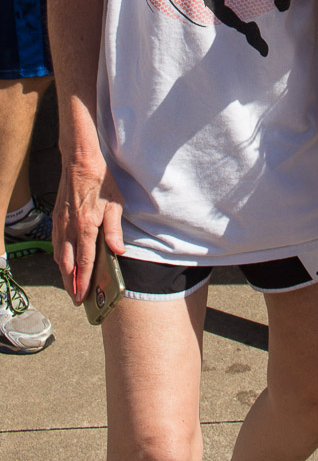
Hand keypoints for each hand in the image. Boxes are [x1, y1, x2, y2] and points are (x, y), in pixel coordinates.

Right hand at [53, 152, 124, 304]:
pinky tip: (64, 262)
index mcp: (86, 226)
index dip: (84, 282)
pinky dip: (59, 258)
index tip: (83, 296)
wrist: (79, 162)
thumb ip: (115, 230)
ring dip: (64, 273)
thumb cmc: (100, 181)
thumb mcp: (115, 204)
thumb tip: (118, 252)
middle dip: (71, 284)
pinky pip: (56, 245)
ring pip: (59, 256)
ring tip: (71, 285)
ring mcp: (60, 224)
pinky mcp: (56, 219)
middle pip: (67, 265)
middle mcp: (69, 228)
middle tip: (76, 299)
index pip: (84, 261)